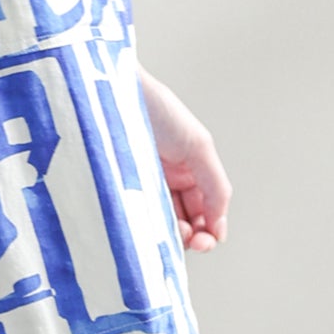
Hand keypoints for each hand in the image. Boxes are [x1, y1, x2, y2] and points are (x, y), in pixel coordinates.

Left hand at [139, 65, 229, 253]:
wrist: (113, 93)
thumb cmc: (158, 111)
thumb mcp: (198, 146)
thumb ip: (216, 186)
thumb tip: (219, 226)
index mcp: (191, 170)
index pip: (206, 211)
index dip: (209, 230)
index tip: (205, 240)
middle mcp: (169, 180)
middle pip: (187, 221)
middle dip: (193, 236)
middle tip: (190, 240)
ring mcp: (144, 186)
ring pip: (163, 224)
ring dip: (171, 235)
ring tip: (171, 232)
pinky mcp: (121, 190)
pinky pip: (138, 217)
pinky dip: (146, 228)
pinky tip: (150, 230)